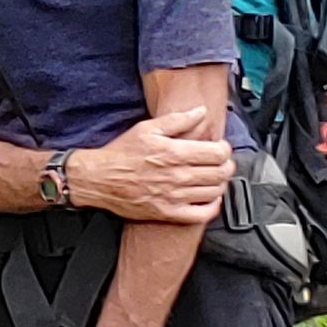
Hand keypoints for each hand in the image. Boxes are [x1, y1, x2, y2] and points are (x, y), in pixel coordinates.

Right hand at [67, 106, 232, 223]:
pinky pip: (202, 214)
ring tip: (215, 176)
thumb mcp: (146, 128)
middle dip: (227, 165)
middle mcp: (177, 176)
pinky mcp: (169, 212)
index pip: (216, 153)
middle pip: (220, 173)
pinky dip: (213, 206)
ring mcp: (174, 197)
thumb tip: (200, 112)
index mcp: (173, 153)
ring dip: (221, 183)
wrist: (100, 178)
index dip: (225, 149)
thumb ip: (177, 120)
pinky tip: (210, 198)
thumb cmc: (121, 153)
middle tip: (222, 161)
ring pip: (214, 192)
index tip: (221, 147)